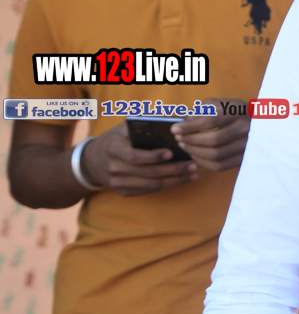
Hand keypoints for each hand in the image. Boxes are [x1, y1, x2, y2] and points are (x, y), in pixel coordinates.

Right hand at [80, 122, 198, 195]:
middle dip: (174, 170)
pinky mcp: (124, 192)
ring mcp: (118, 182)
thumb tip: (174, 121)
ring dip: (175, 180)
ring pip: (151, 185)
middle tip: (193, 165)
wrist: (90, 161)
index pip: (134, 156)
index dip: (153, 157)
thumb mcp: (123, 128)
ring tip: (194, 174)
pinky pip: (148, 191)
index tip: (171, 153)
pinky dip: (166, 186)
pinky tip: (182, 180)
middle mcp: (115, 168)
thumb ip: (144, 125)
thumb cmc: (116, 139)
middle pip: (148, 173)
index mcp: (114, 149)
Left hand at [171, 97, 249, 171]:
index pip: (211, 120)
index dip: (190, 126)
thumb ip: (202, 110)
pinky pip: (220, 165)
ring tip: (185, 146)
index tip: (174, 129)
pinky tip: (195, 155)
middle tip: (179, 139)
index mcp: (239, 111)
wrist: (258, 123)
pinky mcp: (244, 158)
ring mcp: (247, 145)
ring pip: (216, 154)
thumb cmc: (233, 112)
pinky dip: (203, 162)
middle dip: (191, 141)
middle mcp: (246, 128)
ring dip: (195, 152)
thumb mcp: (220, 103)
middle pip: (214, 140)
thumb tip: (186, 123)